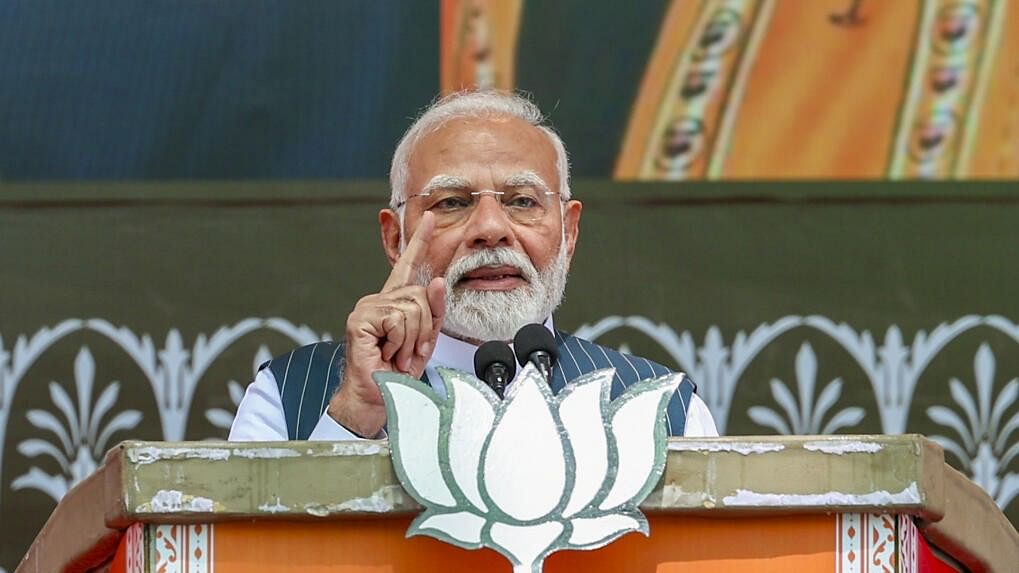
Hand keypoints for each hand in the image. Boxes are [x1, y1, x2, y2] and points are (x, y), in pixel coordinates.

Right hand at [327, 212, 445, 436]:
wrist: (379, 397)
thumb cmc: (398, 371)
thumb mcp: (425, 339)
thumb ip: (434, 311)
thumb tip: (439, 282)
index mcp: (394, 302)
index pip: (410, 266)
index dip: (420, 241)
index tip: (431, 218)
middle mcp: (379, 300)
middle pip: (420, 296)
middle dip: (424, 330)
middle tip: (408, 351)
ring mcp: (367, 308)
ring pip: (411, 309)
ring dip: (412, 340)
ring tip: (397, 354)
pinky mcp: (360, 319)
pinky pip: (397, 320)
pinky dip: (399, 342)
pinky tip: (386, 352)